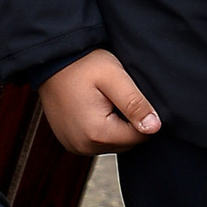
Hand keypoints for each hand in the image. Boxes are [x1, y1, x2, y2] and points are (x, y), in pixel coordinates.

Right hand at [39, 49, 162, 153]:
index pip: (139, 137)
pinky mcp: (70, 142)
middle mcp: (83, 146)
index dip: (141, 115)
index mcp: (96, 133)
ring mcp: (74, 146)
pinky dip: (101, 128)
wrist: (52, 60)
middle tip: (115, 95)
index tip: (129, 95)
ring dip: (115, 125)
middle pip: (125, 143)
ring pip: (112, 143)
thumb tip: (154, 127)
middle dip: (127, 121)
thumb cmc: (83, 64)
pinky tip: (94, 106)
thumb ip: (135, 104)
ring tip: (104, 99)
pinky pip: (96, 141)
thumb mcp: (114, 77)